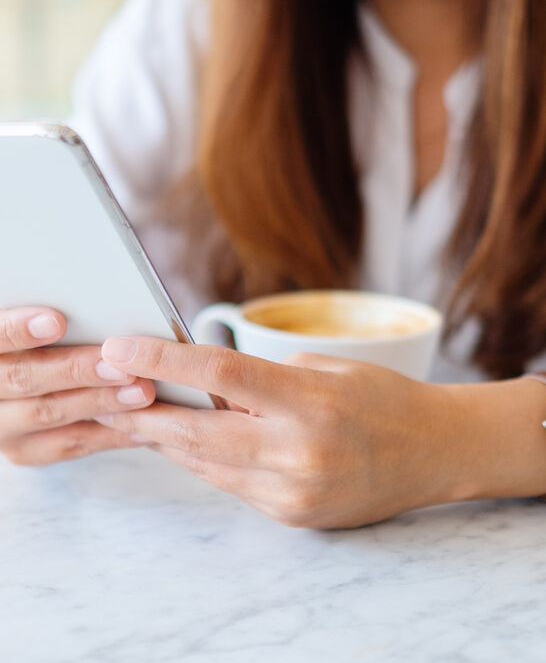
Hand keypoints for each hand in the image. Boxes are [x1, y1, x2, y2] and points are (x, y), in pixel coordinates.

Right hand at [0, 308, 155, 466]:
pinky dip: (108, 434)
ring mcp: (4, 424)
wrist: (33, 380)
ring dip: (99, 402)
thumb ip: (51, 316)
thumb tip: (92, 298)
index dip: (19, 330)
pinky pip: (68, 444)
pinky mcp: (25, 449)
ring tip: (141, 392)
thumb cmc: (47, 342)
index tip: (57, 321)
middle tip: (118, 364)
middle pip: (23, 378)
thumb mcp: (36, 323)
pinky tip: (142, 425)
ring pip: (48, 413)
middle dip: (75, 370)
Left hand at [94, 336, 464, 527]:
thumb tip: (211, 388)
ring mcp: (294, 493)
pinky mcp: (293, 516)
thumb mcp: (328, 369)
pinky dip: (206, 462)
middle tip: (109, 390)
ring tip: (141, 414)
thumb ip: (266, 380)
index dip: (163, 360)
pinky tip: (191, 442)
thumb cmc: (385, 398)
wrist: (436, 453)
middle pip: (198, 433)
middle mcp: (299, 453)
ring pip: (208, 465)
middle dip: (147, 412)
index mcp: (311, 403)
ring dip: (169, 440)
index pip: (221, 376)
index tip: (120, 348)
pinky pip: (233, 485)